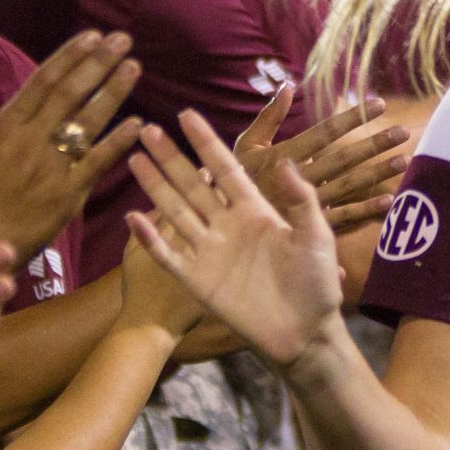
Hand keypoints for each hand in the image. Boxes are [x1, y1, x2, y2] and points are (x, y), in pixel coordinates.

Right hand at [0, 32, 144, 259]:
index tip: (92, 35)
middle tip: (122, 39)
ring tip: (134, 67)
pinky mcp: (67, 198)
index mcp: (3, 129)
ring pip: (86, 125)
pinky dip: (116, 144)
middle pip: (69, 96)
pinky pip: (96, 165)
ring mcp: (50, 171)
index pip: (42, 82)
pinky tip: (138, 123)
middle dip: (98, 64)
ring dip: (113, 94)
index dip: (69, 57)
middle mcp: (30, 144)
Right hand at [126, 111, 344, 370]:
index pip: (225, 168)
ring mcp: (210, 252)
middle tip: (147, 128)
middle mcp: (228, 225)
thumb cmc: (316, 285)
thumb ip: (301, 199)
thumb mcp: (316, 235)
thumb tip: (284, 161)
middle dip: (170, 157)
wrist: (305, 334)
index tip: (186, 115)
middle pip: (192, 184)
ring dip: (155, 186)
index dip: (205, 142)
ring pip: (176, 211)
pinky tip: (133, 217)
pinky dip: (152, 238)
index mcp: (255, 210)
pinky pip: (169, 256)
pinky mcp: (199, 281)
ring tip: (134, 158)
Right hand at [235, 90, 413, 230]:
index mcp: (284, 157)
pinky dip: (365, 211)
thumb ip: (268, 116)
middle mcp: (299, 180)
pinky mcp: (311, 228)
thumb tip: (288, 85)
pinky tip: (388, 200)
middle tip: (402, 133)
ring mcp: (307, 206)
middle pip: (343, 159)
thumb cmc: (236, 180)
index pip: (325, 133)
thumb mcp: (246, 146)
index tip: (380, 104)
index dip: (353, 118)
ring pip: (349, 187)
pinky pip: (343, 218)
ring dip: (377, 174)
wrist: (228, 226)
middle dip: (373, 144)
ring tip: (403, 160)